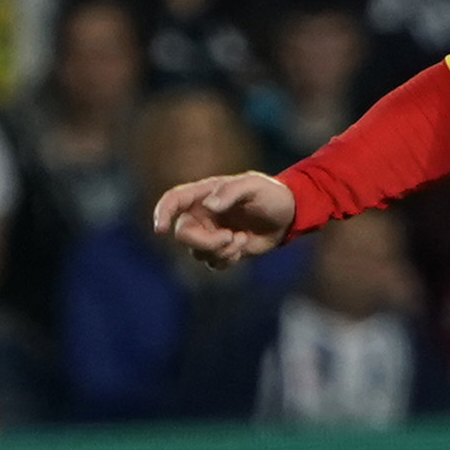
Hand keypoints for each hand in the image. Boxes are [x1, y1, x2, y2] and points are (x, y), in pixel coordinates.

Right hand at [155, 170, 296, 268]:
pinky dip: (226, 259)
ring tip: (240, 238)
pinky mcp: (222, 250)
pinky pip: (212, 263)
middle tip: (229, 237)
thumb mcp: (254, 186)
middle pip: (183, 235)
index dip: (162, 213)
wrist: (289, 214)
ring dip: (220, 251)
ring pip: (197, 252)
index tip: (161, 229)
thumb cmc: (270, 194)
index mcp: (204, 195)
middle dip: (205, 241)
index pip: (173, 201)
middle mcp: (202, 215)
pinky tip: (242, 245)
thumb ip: (231, 191)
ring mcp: (210, 234)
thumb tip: (209, 206)